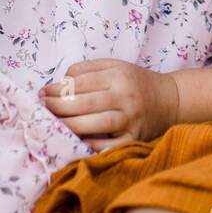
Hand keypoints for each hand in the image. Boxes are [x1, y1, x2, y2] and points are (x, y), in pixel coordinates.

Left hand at [40, 59, 179, 152]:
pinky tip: (74, 141)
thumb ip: (89, 69)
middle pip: (86, 103)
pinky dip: (90, 144)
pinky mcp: (133, 139)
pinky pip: (108, 145)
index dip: (59, 88)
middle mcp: (126, 97)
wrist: (170, 100)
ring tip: (52, 124)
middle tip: (41, 108)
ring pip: (96, 124)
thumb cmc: (136, 82)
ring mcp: (130, 120)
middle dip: (58, 106)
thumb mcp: (117, 66)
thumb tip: (61, 82)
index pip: (83, 81)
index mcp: (120, 75)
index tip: (42, 92)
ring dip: (70, 125)